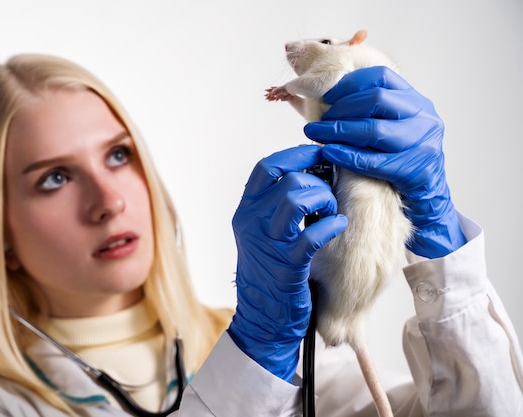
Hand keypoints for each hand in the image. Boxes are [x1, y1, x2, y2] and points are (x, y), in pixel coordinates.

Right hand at [228, 145, 346, 380]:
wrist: (262, 318)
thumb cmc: (268, 274)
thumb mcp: (261, 233)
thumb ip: (276, 206)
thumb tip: (311, 177)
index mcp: (246, 211)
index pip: (266, 167)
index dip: (296, 155)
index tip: (319, 155)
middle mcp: (251, 222)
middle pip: (287, 180)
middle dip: (317, 183)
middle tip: (328, 199)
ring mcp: (268, 243)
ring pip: (296, 198)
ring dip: (323, 200)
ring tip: (330, 213)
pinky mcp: (287, 264)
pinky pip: (312, 234)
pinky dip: (331, 226)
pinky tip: (337, 227)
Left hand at [303, 66, 465, 257]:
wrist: (427, 195)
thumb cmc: (397, 157)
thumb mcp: (388, 126)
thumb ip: (364, 111)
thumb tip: (319, 95)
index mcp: (415, 100)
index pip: (381, 77)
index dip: (350, 83)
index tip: (326, 95)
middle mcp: (423, 117)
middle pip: (376, 100)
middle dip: (340, 109)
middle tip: (317, 120)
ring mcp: (422, 143)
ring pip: (374, 130)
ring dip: (338, 131)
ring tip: (314, 133)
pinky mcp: (413, 169)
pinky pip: (373, 161)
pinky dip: (347, 156)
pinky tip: (328, 153)